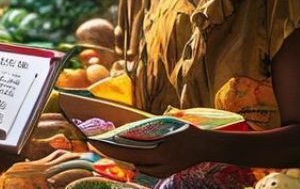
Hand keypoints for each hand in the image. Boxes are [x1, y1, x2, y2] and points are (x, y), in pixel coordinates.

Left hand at [88, 124, 203, 177]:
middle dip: (111, 152)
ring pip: (136, 165)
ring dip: (123, 156)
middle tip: (96, 143)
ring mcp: (162, 172)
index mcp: (158, 154)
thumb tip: (126, 131)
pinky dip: (135, 159)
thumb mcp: (166, 127)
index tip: (94, 142)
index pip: (126, 154)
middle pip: (128, 161)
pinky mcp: (164, 174)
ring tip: (106, 146)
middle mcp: (158, 167)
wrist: (206, 147)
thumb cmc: (187, 132)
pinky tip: (126, 151)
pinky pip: (144, 167)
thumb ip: (147, 131)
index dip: (108, 149)